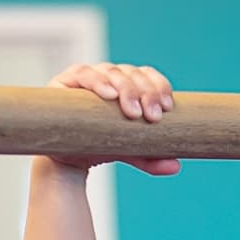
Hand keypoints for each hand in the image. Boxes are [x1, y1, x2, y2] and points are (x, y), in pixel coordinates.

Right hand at [43, 62, 179, 175]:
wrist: (67, 159)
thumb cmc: (100, 147)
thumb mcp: (129, 152)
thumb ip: (151, 158)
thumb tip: (175, 167)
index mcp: (127, 85)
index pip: (147, 75)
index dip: (159, 86)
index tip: (168, 107)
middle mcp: (108, 76)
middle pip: (132, 73)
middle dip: (146, 92)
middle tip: (153, 117)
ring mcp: (87, 76)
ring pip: (111, 72)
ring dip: (125, 88)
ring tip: (133, 111)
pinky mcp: (64, 82)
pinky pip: (83, 74)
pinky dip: (97, 82)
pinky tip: (108, 95)